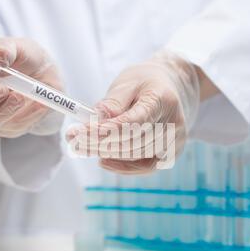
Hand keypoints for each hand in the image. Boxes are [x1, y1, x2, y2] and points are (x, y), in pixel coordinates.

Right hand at [0, 37, 63, 137]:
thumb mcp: (17, 46)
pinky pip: (13, 127)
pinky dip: (28, 115)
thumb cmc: (24, 58)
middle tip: (3, 89)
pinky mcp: (7, 128)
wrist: (47, 75)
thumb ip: (5, 48)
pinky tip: (39, 103)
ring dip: (4, 111)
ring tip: (21, 96)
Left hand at [66, 51, 200, 173]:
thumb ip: (112, 103)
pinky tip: (104, 160)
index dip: (108, 130)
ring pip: (136, 155)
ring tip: (83, 147)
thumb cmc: (144, 84)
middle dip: (100, 143)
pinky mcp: (170, 154)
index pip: (135, 120)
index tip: (83, 132)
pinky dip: (122, 167)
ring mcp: (175, 141)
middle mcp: (174, 123)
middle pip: (134, 141)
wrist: (168, 88)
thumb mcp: (126, 82)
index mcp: (163, 99)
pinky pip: (145, 167)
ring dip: (107, 153)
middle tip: (74, 140)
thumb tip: (96, 122)